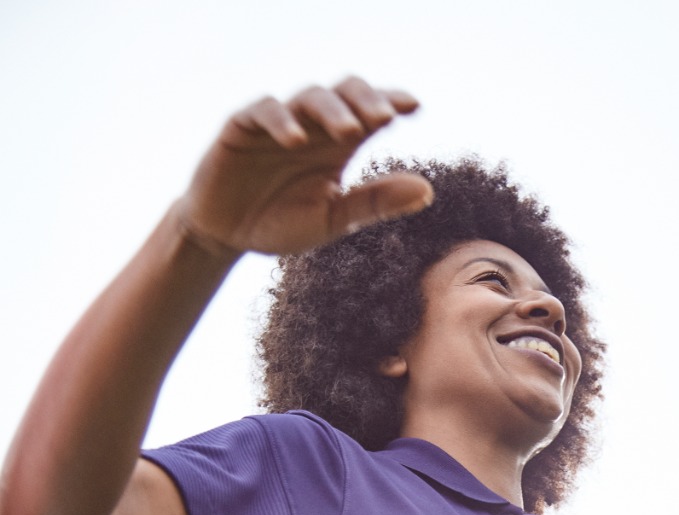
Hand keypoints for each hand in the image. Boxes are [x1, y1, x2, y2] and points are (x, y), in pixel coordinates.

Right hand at [175, 76, 432, 258]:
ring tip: (350, 131)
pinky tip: (296, 139)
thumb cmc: (282, 222)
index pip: (370, 111)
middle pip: (344, 92)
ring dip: (331, 110)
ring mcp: (278, 122)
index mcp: (338, 144)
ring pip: (309, 97)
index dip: (391, 101)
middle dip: (365, 99)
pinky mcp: (242, 126)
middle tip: (386, 117)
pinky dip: (281, 122)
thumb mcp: (334, 219)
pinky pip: (263, 111)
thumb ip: (376, 203)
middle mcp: (312, 125)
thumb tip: (428, 190)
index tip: (413, 107)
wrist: (227, 235)